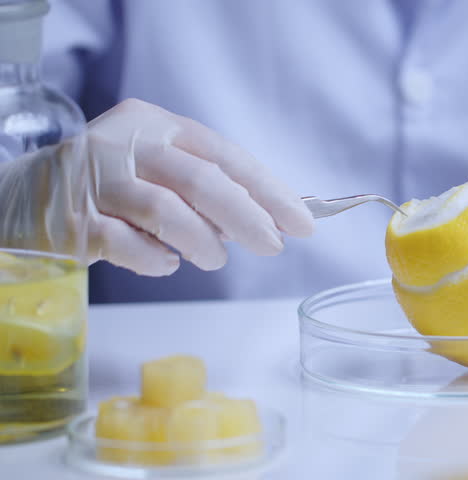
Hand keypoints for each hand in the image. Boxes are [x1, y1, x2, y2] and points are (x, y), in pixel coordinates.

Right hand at [0, 98, 313, 274]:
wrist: (22, 199)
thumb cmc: (107, 190)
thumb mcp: (158, 173)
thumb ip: (205, 191)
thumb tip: (265, 221)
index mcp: (157, 125)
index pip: (225, 155)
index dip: (268, 190)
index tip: (302, 221)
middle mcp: (126, 143)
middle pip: (201, 178)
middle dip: (246, 216)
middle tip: (272, 245)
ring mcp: (95, 179)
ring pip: (165, 209)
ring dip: (202, 241)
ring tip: (215, 260)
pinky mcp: (70, 219)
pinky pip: (123, 242)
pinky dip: (155, 258)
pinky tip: (166, 264)